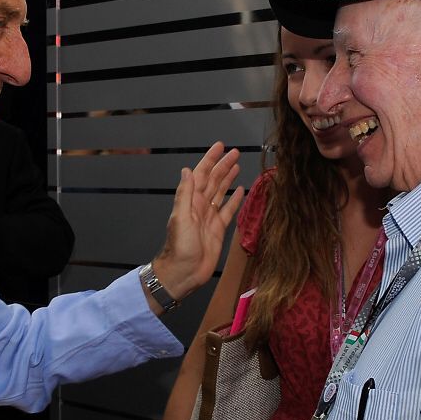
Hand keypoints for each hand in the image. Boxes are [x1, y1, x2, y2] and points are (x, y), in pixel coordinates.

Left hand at [151, 142, 244, 301]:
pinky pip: (228, 211)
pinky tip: (241, 190)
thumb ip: (185, 194)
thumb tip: (188, 170)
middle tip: (235, 152)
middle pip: (214, 180)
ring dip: (228, 178)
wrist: (183, 272)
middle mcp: (200, 206)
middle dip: (223, 165)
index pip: (202, 174)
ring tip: (237, 166)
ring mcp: (209, 217)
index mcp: (190, 201)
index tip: (220, 146)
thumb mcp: (181, 218)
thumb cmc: (179, 247)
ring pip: (221, 192)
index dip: (210, 159)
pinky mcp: (218, 230)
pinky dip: (234, 200)